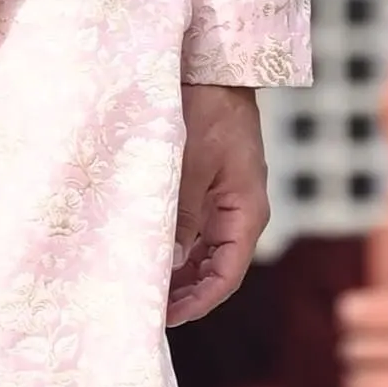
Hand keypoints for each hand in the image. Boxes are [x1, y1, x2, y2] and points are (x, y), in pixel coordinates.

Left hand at [165, 83, 269, 324]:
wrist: (214, 68)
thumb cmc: (207, 110)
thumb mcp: (190, 164)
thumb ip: (181, 214)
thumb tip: (168, 261)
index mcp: (246, 212)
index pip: (226, 275)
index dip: (198, 302)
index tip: (167, 318)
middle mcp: (239, 213)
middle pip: (215, 270)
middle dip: (184, 293)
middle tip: (145, 309)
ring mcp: (224, 202)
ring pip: (203, 254)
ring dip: (177, 273)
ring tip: (142, 288)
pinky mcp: (208, 189)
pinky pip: (194, 231)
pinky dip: (175, 247)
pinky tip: (148, 255)